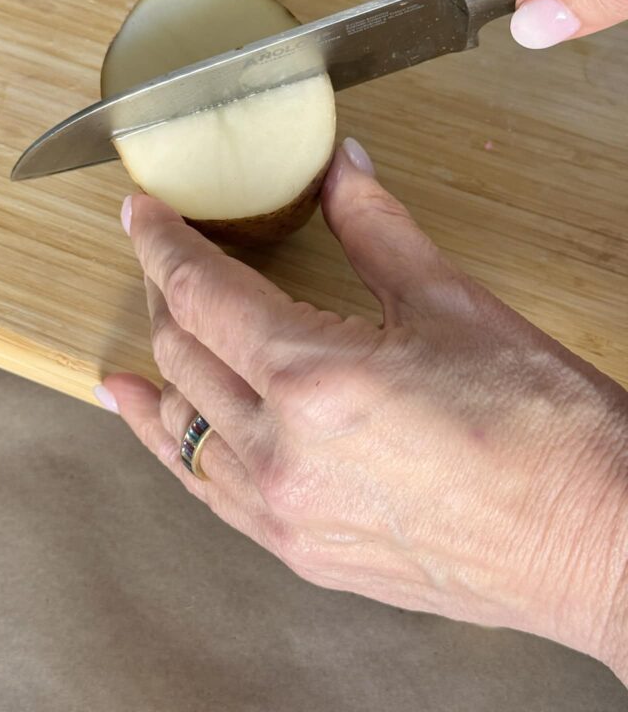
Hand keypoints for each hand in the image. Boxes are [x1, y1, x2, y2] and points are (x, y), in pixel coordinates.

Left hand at [97, 139, 627, 682]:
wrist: (596, 541)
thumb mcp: (452, 303)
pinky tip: (152, 424)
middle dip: (163, 291)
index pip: (200, 292)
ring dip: (159, 368)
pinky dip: (173, 445)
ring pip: (182, 427)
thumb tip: (343, 171)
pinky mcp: (303, 552)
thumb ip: (376, 227)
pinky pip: (209, 490)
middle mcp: (282, 452)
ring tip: (142, 331)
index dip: (161, 242)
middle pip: (182, 353)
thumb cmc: (543, 429)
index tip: (142, 214)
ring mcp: (286, 512)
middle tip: (164, 255)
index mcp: (312, 377)